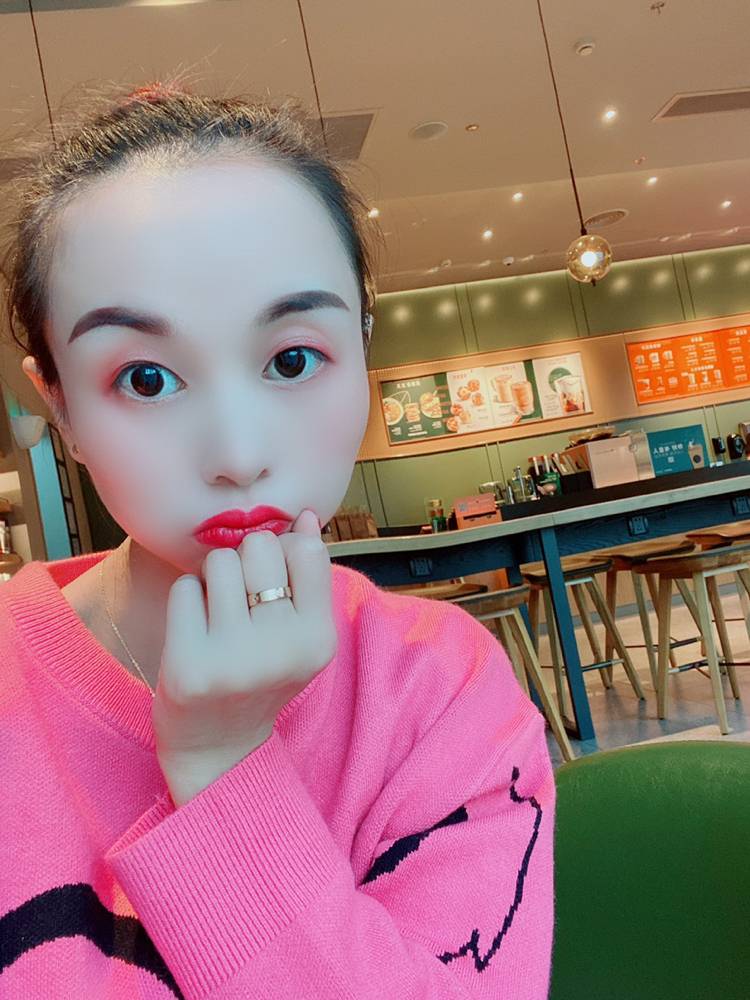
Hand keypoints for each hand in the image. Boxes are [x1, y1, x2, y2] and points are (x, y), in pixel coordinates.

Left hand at [152, 508, 336, 806]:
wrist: (218, 747)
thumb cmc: (260, 675)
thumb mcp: (298, 633)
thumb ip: (306, 575)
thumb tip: (303, 516)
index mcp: (319, 640)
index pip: (306, 550)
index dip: (283, 552)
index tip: (273, 580)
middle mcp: (284, 650)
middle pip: (260, 547)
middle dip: (245, 561)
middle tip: (241, 600)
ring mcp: (236, 660)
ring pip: (218, 562)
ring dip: (212, 579)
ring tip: (218, 615)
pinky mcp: (191, 665)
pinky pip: (184, 588)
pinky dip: (186, 600)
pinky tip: (194, 631)